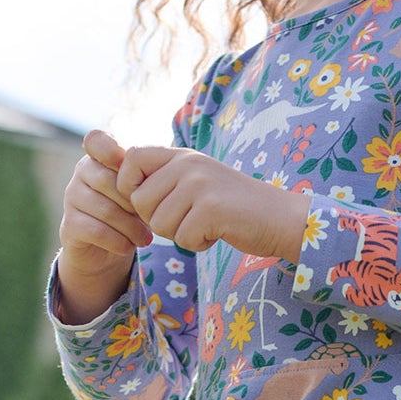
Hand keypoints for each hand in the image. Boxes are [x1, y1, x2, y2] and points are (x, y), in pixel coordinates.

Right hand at [58, 129, 154, 281]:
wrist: (105, 251)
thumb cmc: (130, 214)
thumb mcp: (142, 193)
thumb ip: (147, 180)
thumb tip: (160, 182)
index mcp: (99, 158)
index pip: (96, 140)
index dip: (110, 148)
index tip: (125, 163)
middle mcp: (81, 173)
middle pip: (109, 181)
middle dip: (135, 204)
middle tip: (150, 219)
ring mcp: (72, 197)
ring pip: (106, 210)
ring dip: (132, 228)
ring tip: (145, 238)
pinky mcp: (69, 224)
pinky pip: (98, 231)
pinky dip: (119, 242)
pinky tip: (128, 246)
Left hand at [115, 143, 311, 261]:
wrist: (280, 218)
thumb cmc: (235, 207)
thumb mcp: (198, 181)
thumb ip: (166, 179)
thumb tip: (120, 186)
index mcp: (182, 155)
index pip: (131, 159)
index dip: (129, 186)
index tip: (150, 203)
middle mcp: (188, 164)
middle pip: (140, 201)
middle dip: (158, 221)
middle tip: (189, 219)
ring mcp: (200, 184)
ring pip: (160, 224)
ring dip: (181, 234)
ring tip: (207, 224)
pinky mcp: (210, 209)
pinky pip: (182, 238)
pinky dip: (198, 244)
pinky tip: (218, 233)